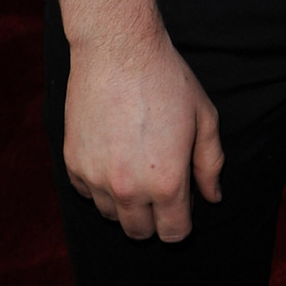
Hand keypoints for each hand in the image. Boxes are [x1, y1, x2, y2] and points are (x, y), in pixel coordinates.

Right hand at [64, 27, 223, 241]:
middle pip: (139, 233)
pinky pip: (87, 194)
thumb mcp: (203, 117)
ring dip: (125, 202)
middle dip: (153, 219)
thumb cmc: (167, 81)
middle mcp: (128, 189)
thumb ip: (210, 163)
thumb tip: (212, 197)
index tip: (182, 206)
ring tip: (137, 165)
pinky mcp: (73, 164)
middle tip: (160, 186)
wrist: (119, 51)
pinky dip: (99, 185)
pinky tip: (113, 156)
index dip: (181, 223)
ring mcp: (96, 179)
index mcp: (167, 182)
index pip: (173, 233)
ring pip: (111, 215)